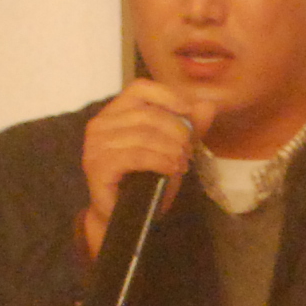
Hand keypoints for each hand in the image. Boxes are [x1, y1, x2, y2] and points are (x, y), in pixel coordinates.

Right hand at [77, 78, 208, 261]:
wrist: (125, 217)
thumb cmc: (146, 180)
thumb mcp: (171, 149)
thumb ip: (189, 128)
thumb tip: (209, 105)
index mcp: (114, 113)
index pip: (140, 88)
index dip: (167, 96)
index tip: (189, 112)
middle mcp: (100, 124)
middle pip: (147, 113)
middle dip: (176, 130)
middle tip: (188, 150)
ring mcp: (96, 145)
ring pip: (143, 135)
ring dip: (170, 149)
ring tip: (182, 163)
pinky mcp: (98, 166)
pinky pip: (136, 156)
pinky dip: (160, 161)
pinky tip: (172, 169)